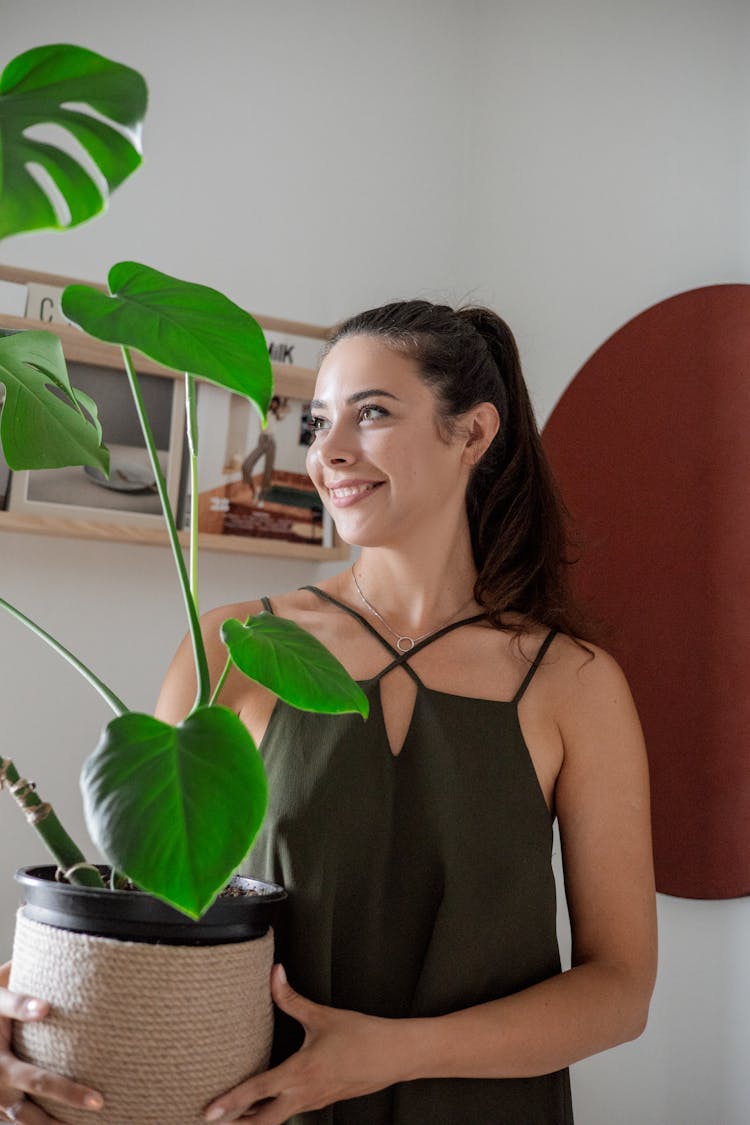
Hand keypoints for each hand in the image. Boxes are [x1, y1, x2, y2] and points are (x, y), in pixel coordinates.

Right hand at [0, 963, 103, 1122]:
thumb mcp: (3, 978)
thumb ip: (30, 966)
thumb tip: (70, 934)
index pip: (7, 1005)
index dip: (23, 1006)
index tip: (46, 1007)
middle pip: (29, 1077)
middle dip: (64, 1090)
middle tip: (98, 1099)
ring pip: (25, 1113)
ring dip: (57, 1122)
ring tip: (93, 1119)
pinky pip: (21, 1123)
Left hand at [203, 964, 400, 1122]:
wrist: (394, 1055)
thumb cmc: (361, 1036)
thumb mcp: (322, 1016)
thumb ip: (291, 998)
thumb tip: (274, 973)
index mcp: (298, 1074)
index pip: (255, 1092)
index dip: (229, 1104)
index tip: (207, 1113)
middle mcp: (303, 1095)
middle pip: (262, 1123)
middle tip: (212, 1122)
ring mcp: (314, 1102)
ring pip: (277, 1120)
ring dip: (254, 1120)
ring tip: (234, 1115)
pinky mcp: (324, 1101)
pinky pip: (294, 1111)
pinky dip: (275, 1111)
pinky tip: (271, 1100)